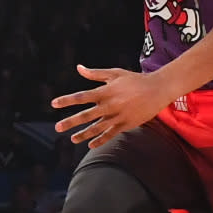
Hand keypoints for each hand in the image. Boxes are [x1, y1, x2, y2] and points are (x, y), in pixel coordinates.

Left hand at [52, 65, 175, 146]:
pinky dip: (100, 140)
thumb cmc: (135, 80)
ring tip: (72, 139)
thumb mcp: (115, 73)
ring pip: (97, 128)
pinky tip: (91, 145)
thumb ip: (95, 73)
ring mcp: (118, 116)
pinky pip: (111, 134)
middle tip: (57, 128)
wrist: (158, 89)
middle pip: (86, 115)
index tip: (54, 104)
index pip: (82, 96)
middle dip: (71, 122)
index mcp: (105, 91)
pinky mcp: (126, 124)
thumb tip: (79, 68)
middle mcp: (110, 105)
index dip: (67, 100)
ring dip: (83, 134)